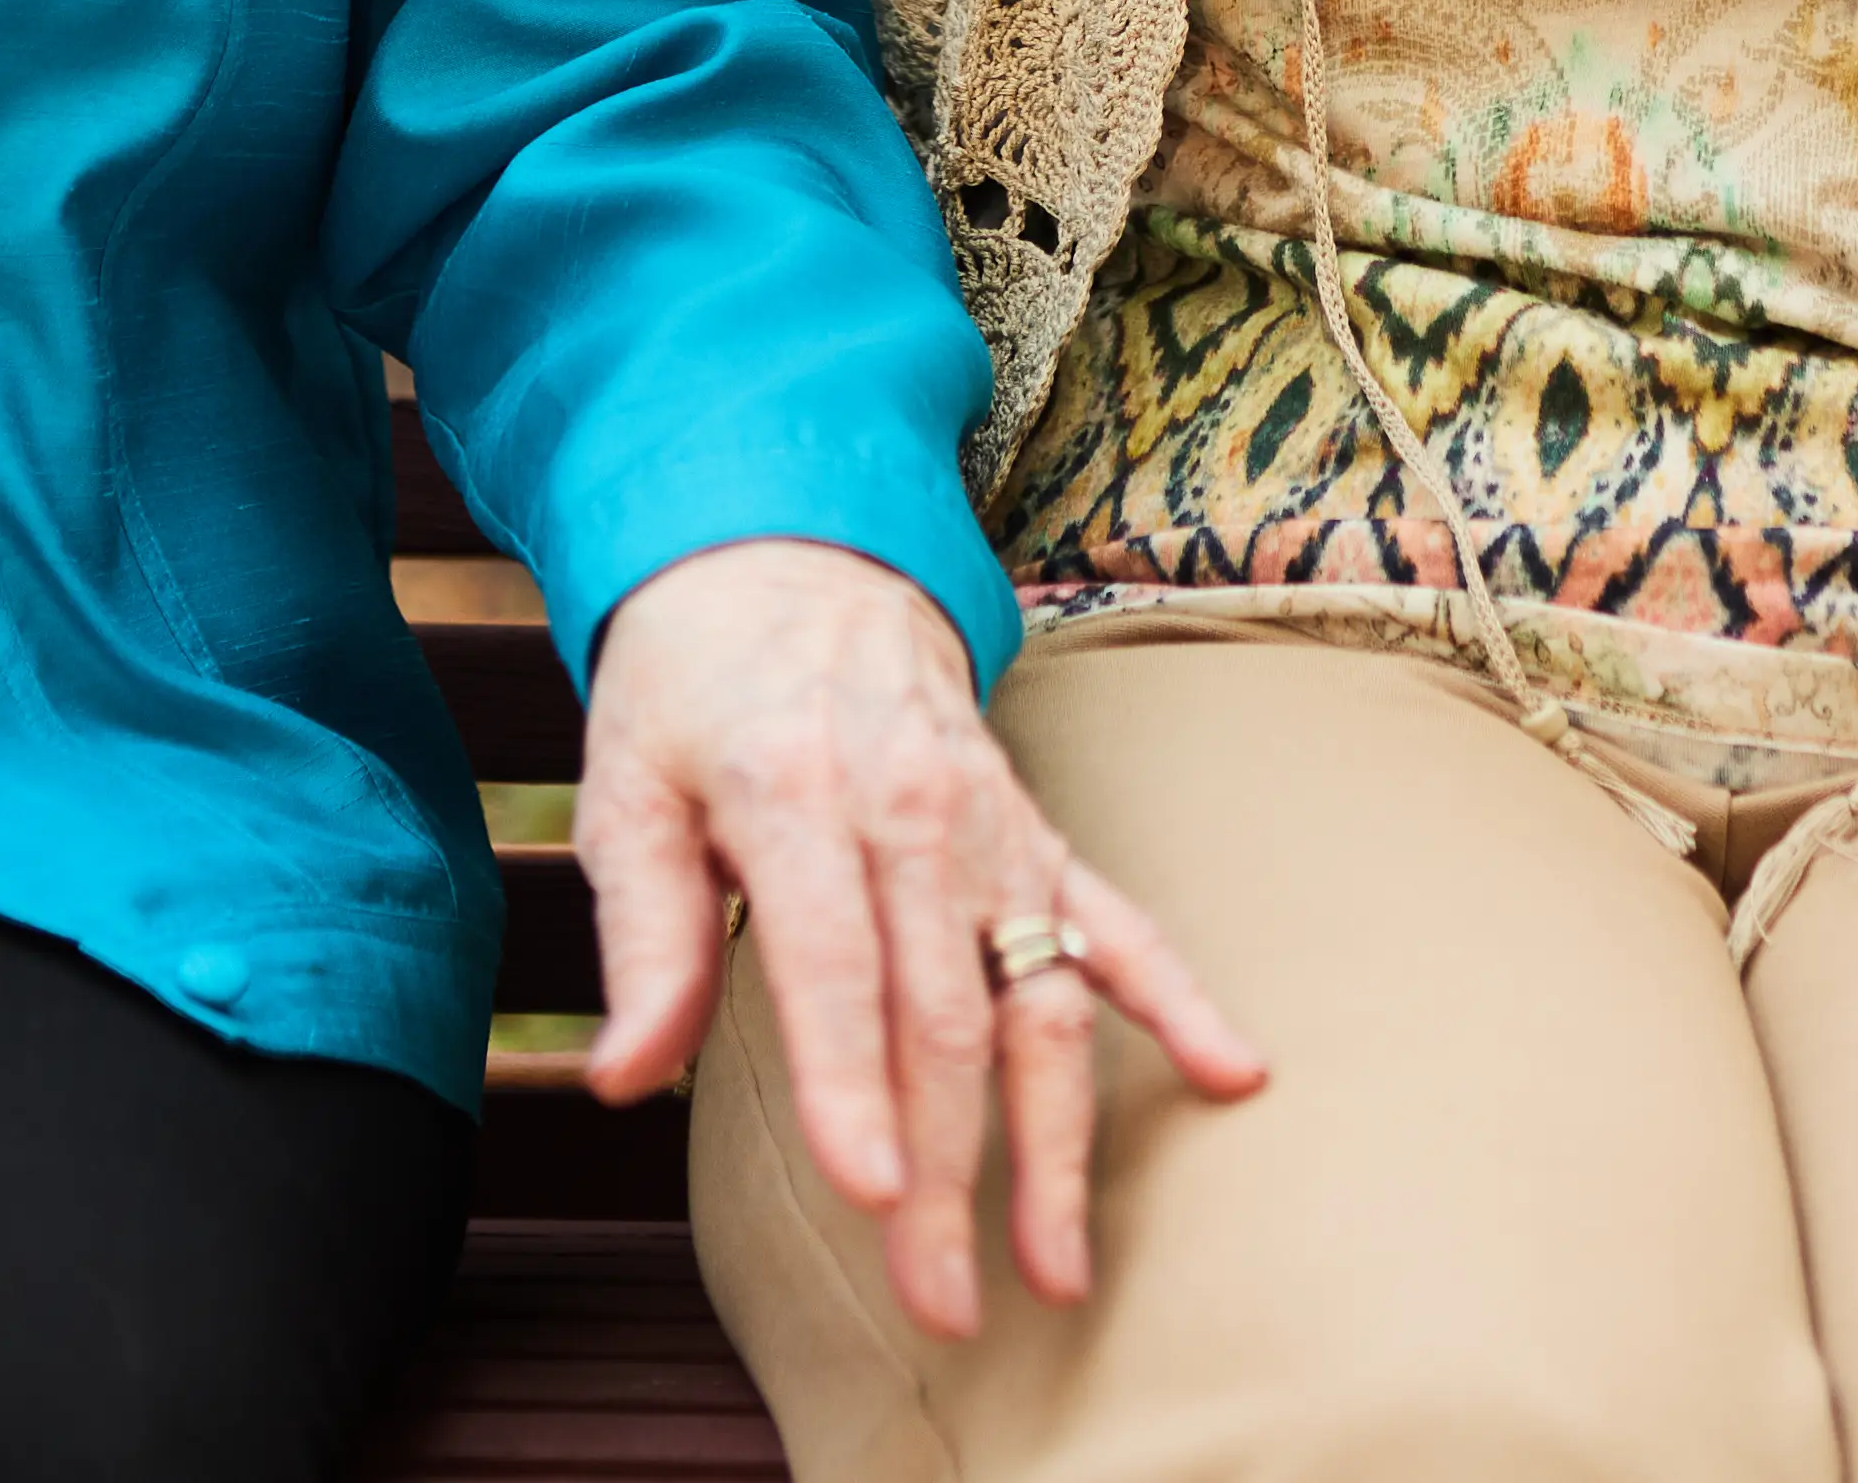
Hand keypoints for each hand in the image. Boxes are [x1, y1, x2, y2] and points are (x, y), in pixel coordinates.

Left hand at [567, 537, 1257, 1341]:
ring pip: (1041, 1000)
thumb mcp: (627, 790)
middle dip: (951, 1170)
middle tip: (942, 1300)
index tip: (875, 1198)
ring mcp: (992, 828)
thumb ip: (641, 938)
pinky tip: (1233, 1075)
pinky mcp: (1035, 838)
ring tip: (1059, 1269)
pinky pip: (1121, 925)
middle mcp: (914, 812)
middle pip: (946, 1016)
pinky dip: (1181, 1000)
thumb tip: (623, 1078)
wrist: (797, 557)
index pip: (838, 968)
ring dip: (1055, 1143)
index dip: (856, 1089)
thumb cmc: (693, 689)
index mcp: (800, 794)